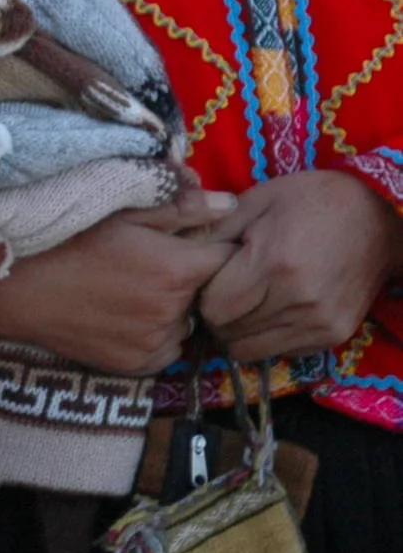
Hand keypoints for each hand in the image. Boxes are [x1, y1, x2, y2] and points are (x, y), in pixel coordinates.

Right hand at [0, 198, 237, 373]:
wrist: (13, 287)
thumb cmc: (64, 238)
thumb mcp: (119, 210)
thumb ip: (178, 206)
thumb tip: (230, 205)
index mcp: (178, 268)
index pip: (230, 258)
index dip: (215, 247)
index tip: (192, 241)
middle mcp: (175, 311)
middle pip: (210, 292)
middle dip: (194, 277)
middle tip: (153, 263)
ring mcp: (156, 342)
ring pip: (188, 321)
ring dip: (174, 307)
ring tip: (132, 289)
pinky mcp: (138, 365)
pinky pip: (164, 346)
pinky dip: (153, 332)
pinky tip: (120, 313)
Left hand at [199, 169, 402, 361]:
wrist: (380, 215)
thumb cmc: (311, 200)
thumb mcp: (256, 200)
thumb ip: (213, 230)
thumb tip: (173, 255)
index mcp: (273, 264)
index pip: (213, 309)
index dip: (203, 295)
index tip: (209, 279)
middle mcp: (298, 301)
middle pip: (228, 333)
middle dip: (217, 315)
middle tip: (225, 291)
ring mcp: (320, 322)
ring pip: (251, 350)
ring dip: (240, 330)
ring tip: (248, 300)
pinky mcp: (335, 335)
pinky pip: (281, 352)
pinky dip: (268, 336)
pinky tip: (273, 309)